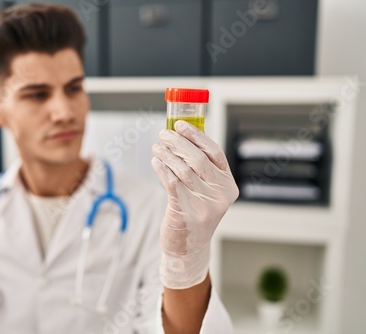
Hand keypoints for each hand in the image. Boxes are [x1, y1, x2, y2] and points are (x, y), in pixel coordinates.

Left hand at [152, 120, 238, 288]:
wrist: (189, 247)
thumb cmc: (195, 213)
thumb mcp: (206, 192)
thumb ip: (200, 169)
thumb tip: (179, 138)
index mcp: (228, 186)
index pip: (214, 153)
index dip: (196, 136)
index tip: (180, 124)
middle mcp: (220, 194)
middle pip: (197, 159)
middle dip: (177, 143)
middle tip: (163, 134)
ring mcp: (204, 204)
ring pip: (182, 169)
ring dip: (166, 154)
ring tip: (156, 147)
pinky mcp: (185, 211)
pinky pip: (170, 182)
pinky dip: (161, 168)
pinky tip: (155, 162)